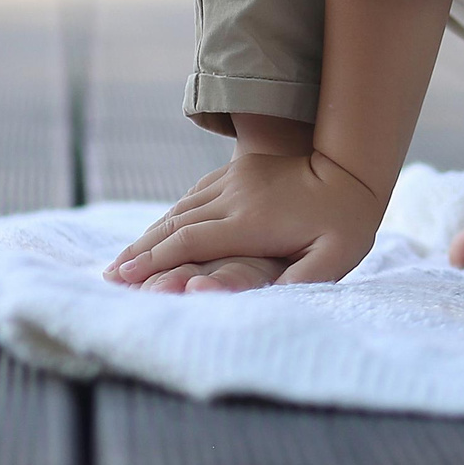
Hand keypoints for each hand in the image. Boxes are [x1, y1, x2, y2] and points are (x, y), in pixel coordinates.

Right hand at [104, 148, 387, 292]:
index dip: (152, 262)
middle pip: (175, 226)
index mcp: (250, 221)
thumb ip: (299, 281)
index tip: (121, 278)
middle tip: (109, 275)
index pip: (189, 243)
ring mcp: (235, 179)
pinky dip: (172, 215)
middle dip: (140, 252)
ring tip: (125, 257)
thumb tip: (264, 306)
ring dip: (151, 233)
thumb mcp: (334, 256)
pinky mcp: (241, 169)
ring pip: (181, 208)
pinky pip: (196, 194)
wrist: (354, 159)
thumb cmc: (348, 218)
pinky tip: (161, 227)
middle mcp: (234, 196)